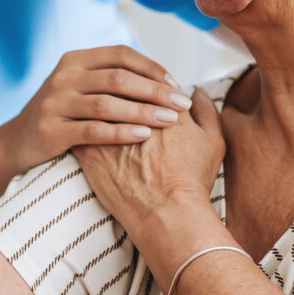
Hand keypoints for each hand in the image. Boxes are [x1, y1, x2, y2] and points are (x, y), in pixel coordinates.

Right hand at [0, 46, 192, 176]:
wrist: (17, 142)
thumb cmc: (63, 114)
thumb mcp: (80, 86)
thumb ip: (111, 77)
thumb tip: (163, 79)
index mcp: (75, 59)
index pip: (121, 55)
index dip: (152, 68)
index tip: (176, 85)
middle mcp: (63, 76)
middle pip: (118, 79)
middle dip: (155, 91)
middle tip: (182, 104)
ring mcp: (55, 103)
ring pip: (107, 104)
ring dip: (143, 112)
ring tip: (170, 121)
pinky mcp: (50, 130)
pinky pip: (93, 131)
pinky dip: (121, 132)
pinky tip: (144, 135)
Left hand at [72, 85, 223, 234]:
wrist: (166, 213)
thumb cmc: (192, 180)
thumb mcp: (212, 141)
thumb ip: (205, 110)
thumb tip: (195, 90)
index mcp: (162, 103)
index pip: (151, 81)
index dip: (152, 86)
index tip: (152, 96)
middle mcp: (131, 111)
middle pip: (121, 87)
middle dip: (123, 90)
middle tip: (125, 101)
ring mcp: (106, 129)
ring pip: (97, 104)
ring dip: (100, 104)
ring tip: (105, 115)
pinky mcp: (88, 149)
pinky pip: (80, 128)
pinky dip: (84, 126)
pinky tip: (86, 130)